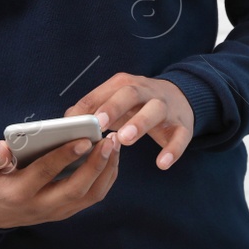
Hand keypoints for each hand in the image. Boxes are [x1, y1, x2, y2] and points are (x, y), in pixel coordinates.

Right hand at [0, 131, 119, 229]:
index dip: (65, 156)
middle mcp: (40, 206)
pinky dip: (105, 178)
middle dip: (96, 165)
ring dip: (106, 171)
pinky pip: (92, 197)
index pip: (45, 173)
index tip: (84, 139)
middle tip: (110, 140)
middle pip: (75, 189)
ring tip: (114, 145)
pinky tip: (111, 157)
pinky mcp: (65, 211)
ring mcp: (55, 212)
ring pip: (89, 196)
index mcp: (18, 192)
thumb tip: (4, 149)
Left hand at [70, 73, 194, 170]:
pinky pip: (181, 136)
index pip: (104, 91)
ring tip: (125, 139)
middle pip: (130, 93)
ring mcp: (166, 107)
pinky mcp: (183, 125)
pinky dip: (173, 149)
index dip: (91, 105)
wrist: (180, 97)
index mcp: (125, 84)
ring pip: (155, 110)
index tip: (76, 121)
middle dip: (113, 108)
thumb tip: (66, 123)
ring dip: (140, 123)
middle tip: (99, 125)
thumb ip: (91, 110)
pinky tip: (162, 163)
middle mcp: (146, 92)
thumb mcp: (115, 101)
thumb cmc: (136, 104)